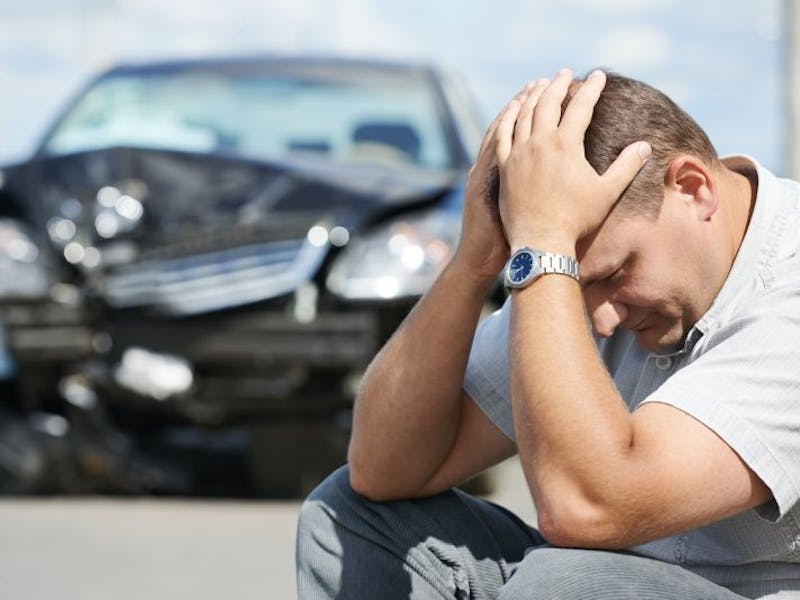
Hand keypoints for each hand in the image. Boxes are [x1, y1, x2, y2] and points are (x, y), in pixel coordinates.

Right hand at [454, 79, 549, 283]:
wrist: (479, 260)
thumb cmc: (500, 241)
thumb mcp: (512, 208)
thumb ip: (527, 188)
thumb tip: (553, 176)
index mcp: (498, 171)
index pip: (515, 133)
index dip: (529, 111)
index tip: (546, 91)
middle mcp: (490, 167)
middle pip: (510, 125)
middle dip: (527, 100)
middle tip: (544, 79)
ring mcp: (484, 175)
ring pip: (499, 133)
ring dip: (516, 109)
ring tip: (533, 88)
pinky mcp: (483, 186)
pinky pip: (492, 152)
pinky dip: (502, 133)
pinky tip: (515, 117)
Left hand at [497, 69, 650, 254]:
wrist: (541, 242)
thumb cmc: (576, 219)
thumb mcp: (607, 193)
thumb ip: (627, 166)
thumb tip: (645, 146)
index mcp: (565, 144)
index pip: (581, 106)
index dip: (591, 88)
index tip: (597, 76)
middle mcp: (539, 143)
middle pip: (548, 102)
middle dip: (558, 84)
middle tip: (566, 73)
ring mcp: (518, 153)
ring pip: (524, 113)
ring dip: (533, 94)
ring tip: (539, 83)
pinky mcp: (504, 166)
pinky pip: (503, 133)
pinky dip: (509, 116)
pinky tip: (513, 108)